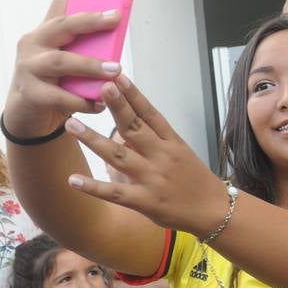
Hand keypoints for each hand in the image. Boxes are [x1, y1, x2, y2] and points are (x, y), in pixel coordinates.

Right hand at [4, 0, 123, 135]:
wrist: (29, 113)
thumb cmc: (56, 80)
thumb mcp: (69, 56)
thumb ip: (87, 41)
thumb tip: (117, 19)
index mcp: (46, 30)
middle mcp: (33, 42)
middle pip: (62, 25)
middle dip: (90, 20)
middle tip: (116, 18)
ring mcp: (28, 67)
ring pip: (60, 61)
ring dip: (90, 65)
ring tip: (115, 70)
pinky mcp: (31, 93)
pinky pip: (60, 96)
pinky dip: (82, 99)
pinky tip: (100, 102)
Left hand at [62, 76, 228, 237]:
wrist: (215, 210)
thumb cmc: (195, 181)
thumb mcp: (180, 154)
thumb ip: (154, 141)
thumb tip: (124, 130)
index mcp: (172, 142)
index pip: (150, 113)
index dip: (134, 95)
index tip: (118, 77)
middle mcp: (162, 156)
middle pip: (135, 128)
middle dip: (117, 106)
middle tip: (100, 87)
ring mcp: (153, 178)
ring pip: (119, 155)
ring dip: (93, 139)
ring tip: (72, 124)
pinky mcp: (145, 201)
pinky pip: (115, 193)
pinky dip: (93, 186)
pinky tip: (73, 179)